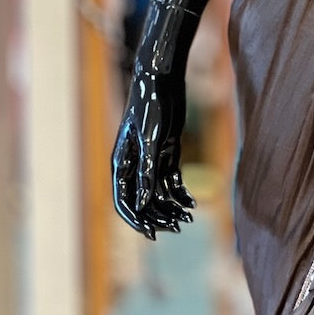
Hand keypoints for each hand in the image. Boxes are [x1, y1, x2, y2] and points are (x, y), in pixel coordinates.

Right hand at [111, 67, 194, 239]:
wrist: (162, 80)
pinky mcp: (166, 152)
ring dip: (172, 206)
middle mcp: (134, 165)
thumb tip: (144, 203)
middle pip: (144, 201)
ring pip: (159, 193)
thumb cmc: (151, 107)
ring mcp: (150, 160)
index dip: (137, 220)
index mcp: (122, 164)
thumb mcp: (150, 141)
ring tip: (189, 216)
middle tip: (180, 226)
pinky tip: (192, 202)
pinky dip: (181, 192)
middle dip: (160, 216)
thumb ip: (147, 172)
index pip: (124, 202)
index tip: (153, 234)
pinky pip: (171, 180)